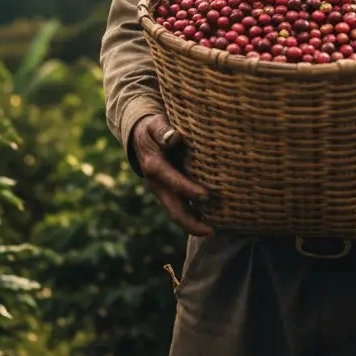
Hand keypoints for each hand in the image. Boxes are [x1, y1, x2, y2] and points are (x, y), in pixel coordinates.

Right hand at [131, 114, 213, 235]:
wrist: (140, 137)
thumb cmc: (153, 128)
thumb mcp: (155, 124)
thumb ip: (163, 130)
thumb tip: (174, 137)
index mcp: (154, 167)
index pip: (174, 182)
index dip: (190, 190)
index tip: (208, 196)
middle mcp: (157, 184)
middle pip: (174, 210)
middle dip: (192, 223)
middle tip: (213, 231)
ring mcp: (162, 192)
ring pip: (177, 214)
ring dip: (194, 225)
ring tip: (215, 232)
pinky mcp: (168, 193)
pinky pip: (181, 209)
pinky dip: (194, 217)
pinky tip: (211, 222)